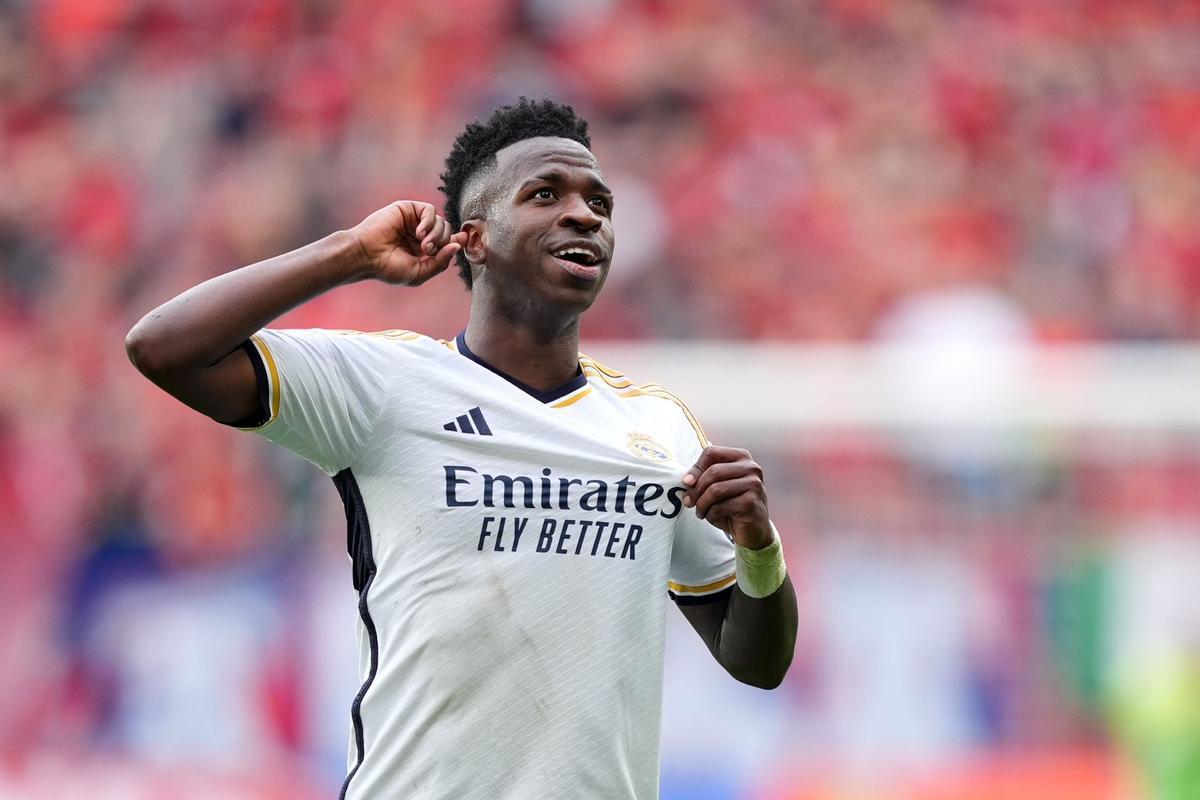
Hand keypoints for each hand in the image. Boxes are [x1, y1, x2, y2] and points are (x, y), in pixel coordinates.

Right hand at [348, 201, 468, 285]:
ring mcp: (414, 221)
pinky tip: (419, 233)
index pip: (448, 241)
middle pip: (447, 232)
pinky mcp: (407, 209)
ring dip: (436, 234)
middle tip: (428, 250)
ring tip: (422, 245)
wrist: (365, 255)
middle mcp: (420, 234)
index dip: (458, 241)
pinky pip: (430, 210)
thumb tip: (457, 246)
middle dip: (443, 242)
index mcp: (423, 249)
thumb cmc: (388, 268)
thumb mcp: (419, 272)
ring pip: (441, 221)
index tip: (465, 241)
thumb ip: (440, 262)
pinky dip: (429, 222)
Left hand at [682, 446, 772, 548]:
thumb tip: (687, 480)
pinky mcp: (751, 502)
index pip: (711, 452)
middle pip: (713, 471)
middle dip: (696, 490)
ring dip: (702, 504)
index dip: (696, 468)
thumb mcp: (716, 488)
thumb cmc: (732, 506)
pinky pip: (721, 506)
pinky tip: (713, 518)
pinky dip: (711, 514)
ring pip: (715, 490)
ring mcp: (754, 484)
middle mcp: (751, 468)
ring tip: (700, 512)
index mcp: (741, 457)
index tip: (686, 483)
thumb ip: (703, 478)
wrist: (754, 530)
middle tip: (689, 502)